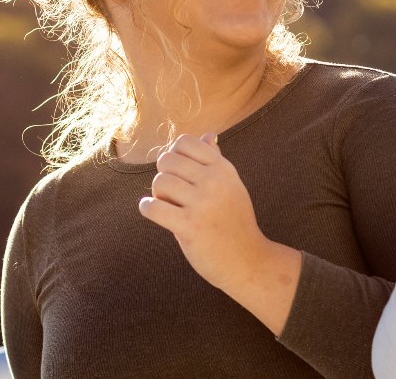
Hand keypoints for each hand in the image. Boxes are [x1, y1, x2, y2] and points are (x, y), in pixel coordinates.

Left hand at [137, 133, 276, 291]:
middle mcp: (214, 182)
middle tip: (171, 193)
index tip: (177, 173)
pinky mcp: (190, 227)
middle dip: (164, 175)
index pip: (184, 142)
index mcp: (223, 169)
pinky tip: (153, 211)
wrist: (248, 261)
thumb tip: (208, 135)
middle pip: (167, 160)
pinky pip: (155, 208)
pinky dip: (148, 208)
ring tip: (167, 206)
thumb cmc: (235, 221)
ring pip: (160, 182)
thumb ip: (216, 161)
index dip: (174, 155)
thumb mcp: (232, 186)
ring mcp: (203, 204)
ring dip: (157, 194)